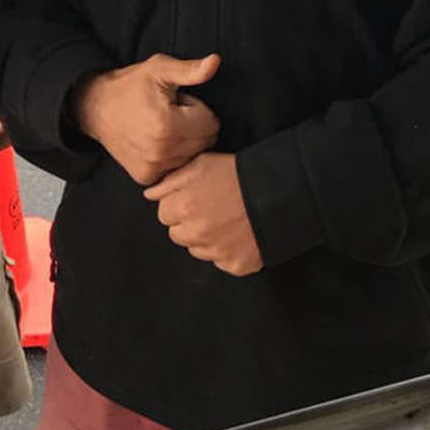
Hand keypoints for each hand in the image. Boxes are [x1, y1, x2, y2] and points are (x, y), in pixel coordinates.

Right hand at [73, 53, 220, 186]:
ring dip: (184, 141)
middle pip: (206, 142)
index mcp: (168, 126)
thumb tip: (215, 62)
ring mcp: (153, 167)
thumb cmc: (129, 86)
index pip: (211, 123)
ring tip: (162, 126)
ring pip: (193, 156)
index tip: (176, 102)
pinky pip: (176, 168)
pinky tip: (156, 142)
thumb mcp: (159, 69)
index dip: (196, 108)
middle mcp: (161, 152)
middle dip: (194, 126)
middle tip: (170, 113)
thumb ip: (190, 70)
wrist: (95, 107)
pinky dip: (172, 156)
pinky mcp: (146, 176)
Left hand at [144, 153, 262, 276]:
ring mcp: (215, 252)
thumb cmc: (238, 173)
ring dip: (206, 239)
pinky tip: (239, 234)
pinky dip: (228, 251)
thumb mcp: (202, 164)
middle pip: (177, 235)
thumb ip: (171, 181)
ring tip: (227, 220)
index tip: (196, 197)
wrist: (279, 192)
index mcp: (182, 208)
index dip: (179, 204)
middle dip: (188, 223)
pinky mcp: (235, 265)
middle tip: (211, 209)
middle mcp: (195, 234)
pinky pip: (221, 262)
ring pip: (197, 250)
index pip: (164, 214)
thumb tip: (150, 195)